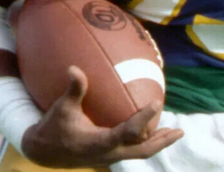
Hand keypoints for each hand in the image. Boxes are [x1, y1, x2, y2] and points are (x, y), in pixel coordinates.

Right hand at [21, 66, 183, 167]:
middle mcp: (108, 153)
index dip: (142, 119)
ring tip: (175, 132)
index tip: (156, 103)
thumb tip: (74, 68)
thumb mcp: (62, 108)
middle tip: (179, 130)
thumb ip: (74, 90)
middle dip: (162, 141)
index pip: (127, 132)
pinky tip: (152, 127)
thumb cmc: (54, 127)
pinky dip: (145, 140)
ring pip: (140, 152)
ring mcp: (110, 156)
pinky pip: (133, 149)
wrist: (44, 151)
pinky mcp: (109, 154)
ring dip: (158, 142)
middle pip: (142, 151)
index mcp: (98, 143)